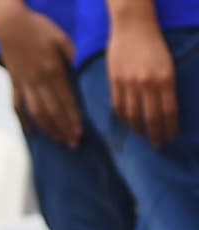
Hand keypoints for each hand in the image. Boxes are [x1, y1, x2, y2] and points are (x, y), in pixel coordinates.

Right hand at [0, 4, 81, 146]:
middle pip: (52, 111)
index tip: (80, 133)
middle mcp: (38, 81)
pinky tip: (32, 132)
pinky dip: (24, 120)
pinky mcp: (14, 84)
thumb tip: (77, 70)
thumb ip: (71, 55)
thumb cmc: (38, 28)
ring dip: (48, 129)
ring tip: (58, 140)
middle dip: (63, 129)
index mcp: (53, 70)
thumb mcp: (61, 38)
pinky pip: (18, 106)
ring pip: (36, 112)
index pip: (65, 100)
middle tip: (73, 143)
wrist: (10, 25)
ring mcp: (24, 84)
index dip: (73, 118)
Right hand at [106, 13, 177, 147]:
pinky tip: (127, 122)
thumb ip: (166, 86)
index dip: (170, 127)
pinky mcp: (115, 82)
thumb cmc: (153, 45)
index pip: (169, 111)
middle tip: (157, 145)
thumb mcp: (167, 65)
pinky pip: (118, 106)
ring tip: (141, 134)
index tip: (171, 137)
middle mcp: (148, 83)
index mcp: (165, 78)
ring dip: (137, 127)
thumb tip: (164, 109)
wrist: (132, 27)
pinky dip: (123, 117)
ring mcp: (129, 83)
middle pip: (151, 117)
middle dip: (155, 134)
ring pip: (132, 114)